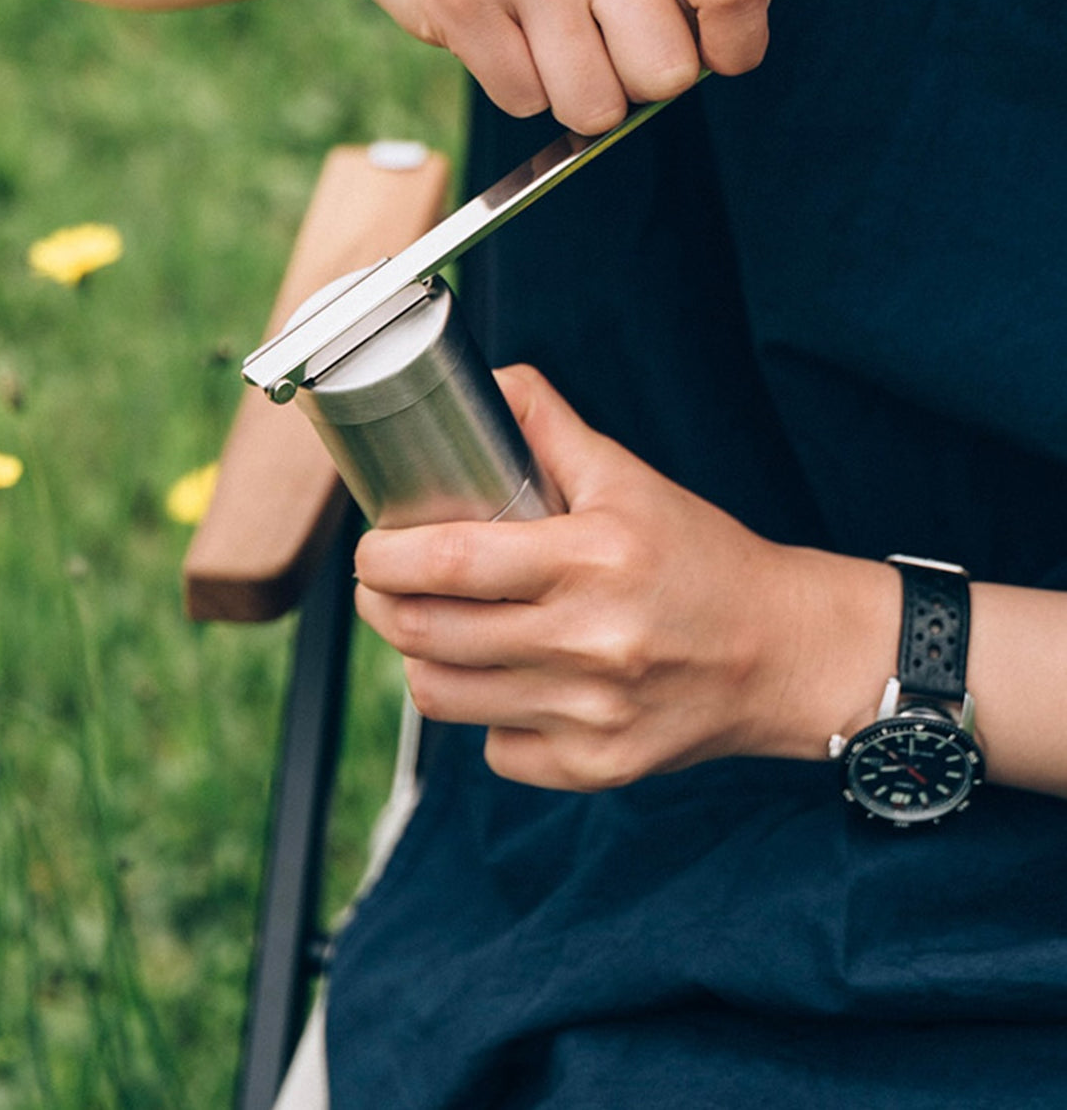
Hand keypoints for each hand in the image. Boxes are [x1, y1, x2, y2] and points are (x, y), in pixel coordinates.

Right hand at [331, 0, 790, 133]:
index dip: (738, 46)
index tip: (717, 54)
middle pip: (665, 75)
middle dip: (638, 85)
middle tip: (603, 46)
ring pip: (593, 105)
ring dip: (576, 98)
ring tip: (549, 44)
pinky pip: (524, 101)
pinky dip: (519, 91)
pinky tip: (502, 41)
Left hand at [354, 366, 891, 791]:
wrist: (782, 652)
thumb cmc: (700, 556)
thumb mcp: (629, 478)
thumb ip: (550, 427)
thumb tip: (488, 385)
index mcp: (591, 558)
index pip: (448, 560)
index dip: (384, 556)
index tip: (372, 546)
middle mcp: (589, 642)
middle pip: (426, 634)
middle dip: (381, 605)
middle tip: (383, 586)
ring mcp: (590, 714)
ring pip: (443, 697)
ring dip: (422, 659)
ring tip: (436, 630)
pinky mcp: (596, 767)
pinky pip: (494, 748)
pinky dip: (487, 717)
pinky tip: (511, 683)